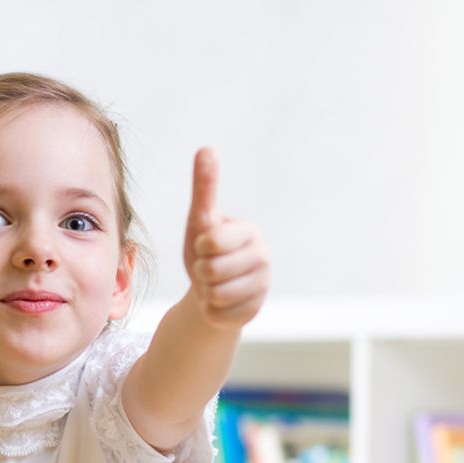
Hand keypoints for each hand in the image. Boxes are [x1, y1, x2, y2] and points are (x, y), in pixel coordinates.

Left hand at [182, 148, 268, 329]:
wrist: (211, 289)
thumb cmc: (206, 249)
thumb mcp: (201, 219)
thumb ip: (205, 187)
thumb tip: (206, 148)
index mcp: (250, 231)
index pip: (212, 241)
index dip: (200, 247)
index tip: (206, 245)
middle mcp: (263, 258)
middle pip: (212, 270)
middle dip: (201, 271)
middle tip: (208, 268)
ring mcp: (262, 286)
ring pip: (216, 294)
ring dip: (205, 291)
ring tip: (213, 284)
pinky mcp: (254, 311)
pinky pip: (218, 314)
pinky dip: (210, 310)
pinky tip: (219, 302)